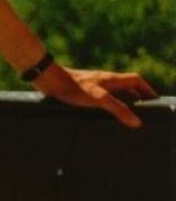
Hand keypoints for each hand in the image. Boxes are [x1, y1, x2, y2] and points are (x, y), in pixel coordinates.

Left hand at [32, 64, 157, 127]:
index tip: (153, 101)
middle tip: (140, 113)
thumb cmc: (72, 87)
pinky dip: (106, 104)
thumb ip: (117, 108)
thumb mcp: (98, 99)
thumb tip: (136, 122)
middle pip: (126, 86)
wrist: (47, 79)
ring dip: (121, 102)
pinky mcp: (82, 89)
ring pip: (113, 91)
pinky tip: (101, 114)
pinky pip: (100, 96)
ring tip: (124, 117)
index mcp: (111, 79)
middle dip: (135, 98)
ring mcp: (93, 84)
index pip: (135, 80)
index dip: (146, 89)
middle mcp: (104, 80)